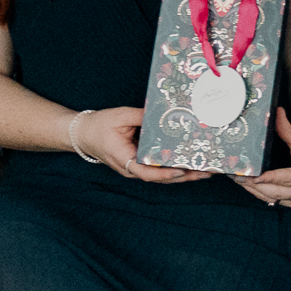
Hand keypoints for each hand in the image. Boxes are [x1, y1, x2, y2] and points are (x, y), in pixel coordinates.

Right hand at [82, 106, 211, 183]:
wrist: (83, 134)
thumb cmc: (99, 125)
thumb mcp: (119, 116)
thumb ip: (141, 116)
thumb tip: (165, 113)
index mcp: (123, 158)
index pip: (145, 171)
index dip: (163, 173)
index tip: (180, 171)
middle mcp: (131, 168)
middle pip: (160, 177)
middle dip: (184, 176)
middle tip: (206, 172)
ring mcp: (136, 168)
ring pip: (162, 176)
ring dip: (184, 175)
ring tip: (207, 171)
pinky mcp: (141, 164)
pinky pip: (160, 169)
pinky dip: (177, 168)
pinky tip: (193, 165)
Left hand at [237, 108, 290, 206]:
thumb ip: (288, 131)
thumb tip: (276, 113)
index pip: (286, 178)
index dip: (270, 178)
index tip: (255, 176)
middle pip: (273, 191)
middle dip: (253, 184)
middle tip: (236, 175)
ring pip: (269, 197)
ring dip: (251, 189)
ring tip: (236, 178)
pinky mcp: (290, 202)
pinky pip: (270, 199)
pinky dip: (257, 192)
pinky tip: (246, 184)